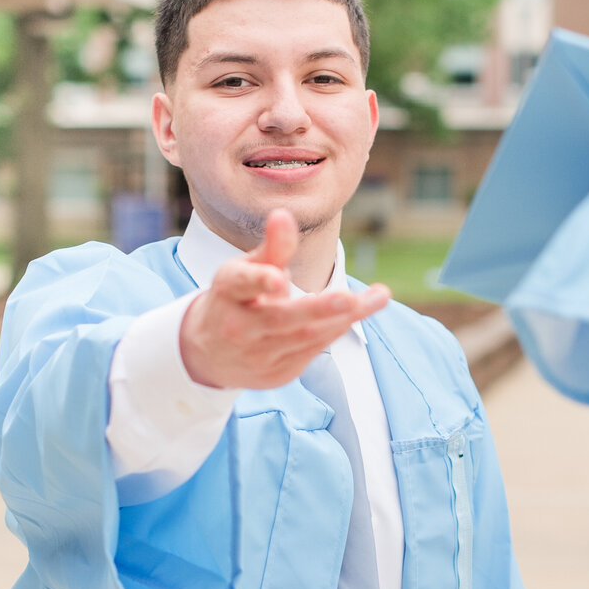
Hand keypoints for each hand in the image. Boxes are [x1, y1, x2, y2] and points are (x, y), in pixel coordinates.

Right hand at [179, 209, 389, 391]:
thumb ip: (273, 247)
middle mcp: (239, 326)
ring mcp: (257, 355)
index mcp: (228, 292)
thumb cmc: (236, 300)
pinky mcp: (276, 374)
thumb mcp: (245, 270)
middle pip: (281, 319)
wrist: (210, 354)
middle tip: (350, 298)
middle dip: (319, 309)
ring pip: (306, 337)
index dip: (260, 281)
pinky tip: (358, 312)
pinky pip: (312, 350)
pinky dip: (336, 329)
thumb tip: (284, 214)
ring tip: (378, 297)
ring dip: (345, 317)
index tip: (278, 279)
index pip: (241, 284)